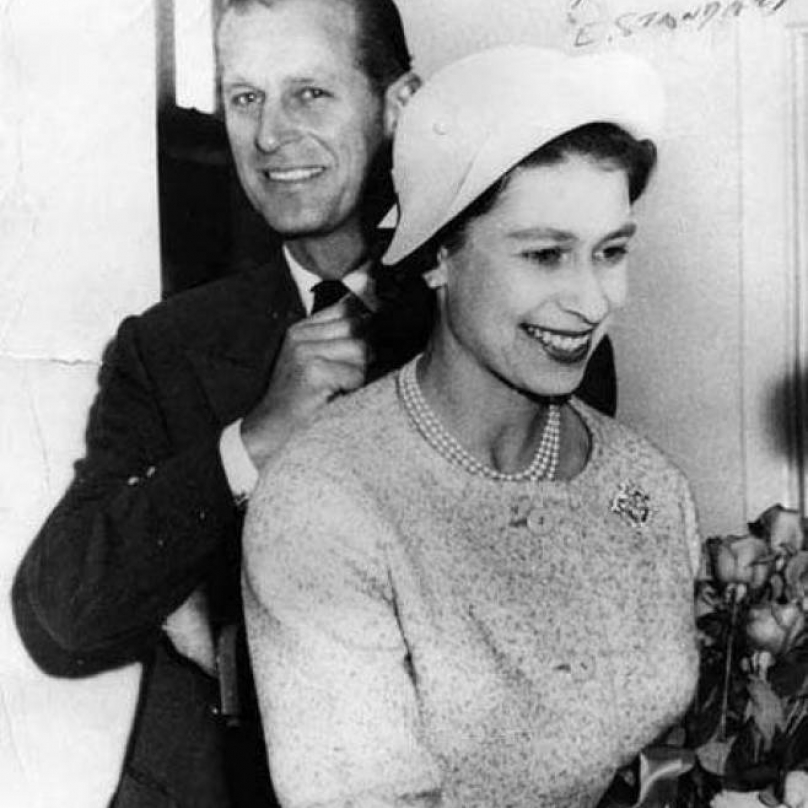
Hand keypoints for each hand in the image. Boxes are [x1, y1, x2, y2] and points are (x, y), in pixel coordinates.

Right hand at [241, 298, 368, 468]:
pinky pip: (356, 373)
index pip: (347, 307)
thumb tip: (374, 318)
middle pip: (358, 326)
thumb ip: (338, 339)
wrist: (271, 431)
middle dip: (364, 351)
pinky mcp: (313, 372)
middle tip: (349, 374)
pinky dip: (353, 389)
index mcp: (301, 329)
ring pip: (360, 349)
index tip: (364, 345)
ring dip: (359, 373)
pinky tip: (336, 396)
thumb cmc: (299, 400)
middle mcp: (300, 335)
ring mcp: (305, 352)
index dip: (365, 323)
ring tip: (340, 387)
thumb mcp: (314, 362)